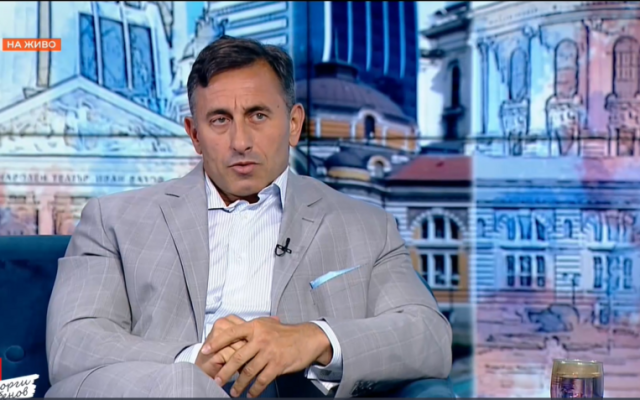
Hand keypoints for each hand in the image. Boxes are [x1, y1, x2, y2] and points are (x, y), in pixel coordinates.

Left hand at [202, 317, 331, 397]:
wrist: (307, 338)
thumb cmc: (285, 332)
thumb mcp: (267, 325)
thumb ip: (251, 330)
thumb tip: (232, 335)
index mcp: (255, 327)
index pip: (231, 333)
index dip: (217, 342)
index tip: (205, 351)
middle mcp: (260, 338)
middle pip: (237, 357)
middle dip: (225, 371)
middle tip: (217, 380)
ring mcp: (269, 352)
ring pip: (248, 371)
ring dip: (239, 384)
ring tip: (233, 392)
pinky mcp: (278, 364)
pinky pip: (262, 380)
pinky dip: (255, 389)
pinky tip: (251, 394)